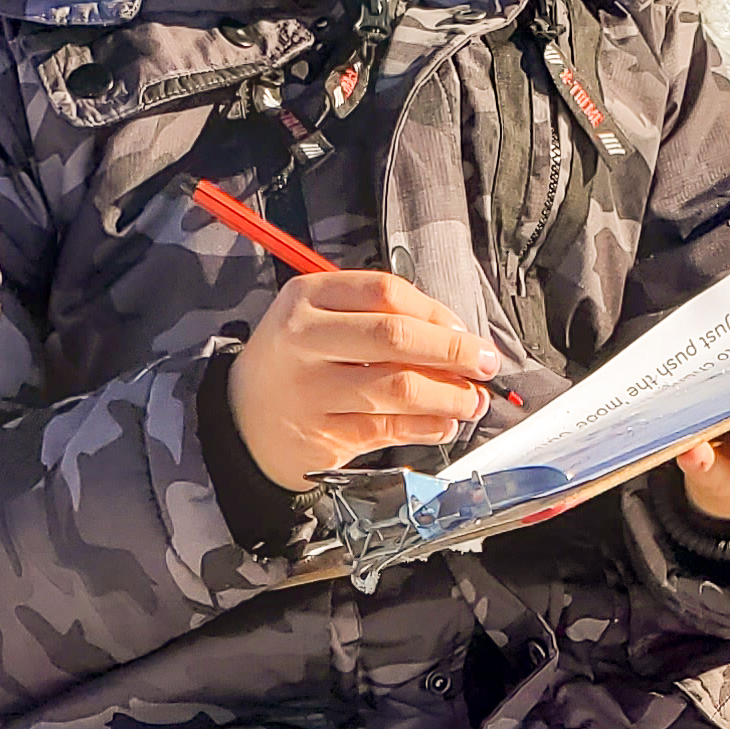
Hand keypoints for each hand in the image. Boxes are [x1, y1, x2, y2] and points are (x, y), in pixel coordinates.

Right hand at [227, 271, 501, 492]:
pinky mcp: (322, 436)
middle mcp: (305, 340)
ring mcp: (311, 391)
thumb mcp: (321, 319)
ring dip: (448, 396)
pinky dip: (427, 428)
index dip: (436, 312)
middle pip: (395, 337)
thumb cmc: (297, 363)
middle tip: (485, 364)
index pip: (386, 292)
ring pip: (397, 389)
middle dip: (453, 353)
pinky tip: (445, 424)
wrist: (244, 420)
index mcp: (307, 298)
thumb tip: (457, 338)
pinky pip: (388, 430)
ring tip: (472, 401)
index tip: (465, 331)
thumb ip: (379, 318)